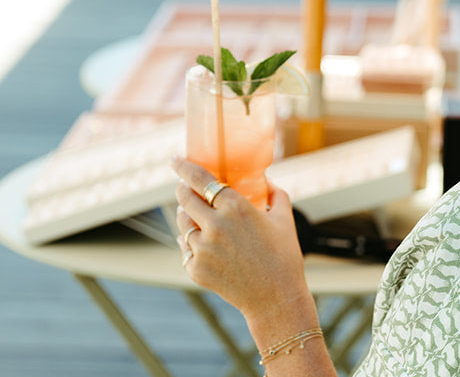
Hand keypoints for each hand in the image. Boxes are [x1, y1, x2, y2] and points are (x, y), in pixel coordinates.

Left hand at [172, 156, 309, 318]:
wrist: (276, 299)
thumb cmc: (284, 257)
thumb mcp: (285, 219)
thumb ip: (276, 194)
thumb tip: (267, 181)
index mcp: (236, 208)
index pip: (200, 179)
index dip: (184, 167)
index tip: (175, 160)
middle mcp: (215, 226)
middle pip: (184, 198)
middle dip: (182, 189)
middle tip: (185, 188)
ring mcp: (203, 248)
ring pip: (182, 223)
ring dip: (186, 215)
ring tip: (194, 215)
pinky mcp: (196, 269)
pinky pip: (186, 248)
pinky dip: (191, 243)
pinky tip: (201, 242)